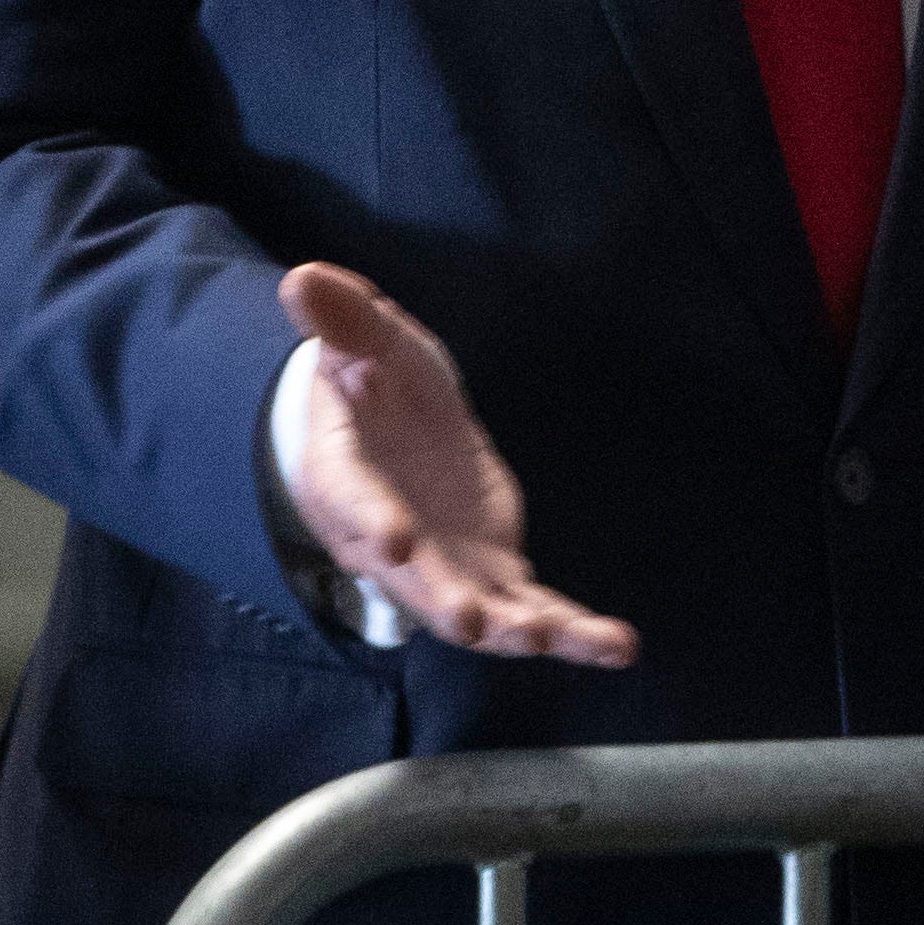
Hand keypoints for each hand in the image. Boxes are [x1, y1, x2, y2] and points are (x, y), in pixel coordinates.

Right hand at [278, 262, 638, 668]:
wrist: (389, 428)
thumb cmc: (370, 379)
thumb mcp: (364, 338)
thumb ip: (343, 318)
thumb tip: (303, 279)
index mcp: (346, 478)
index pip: (356, 502)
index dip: (374, 522)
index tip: (397, 539)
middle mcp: (389, 541)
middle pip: (416, 580)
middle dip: (446, 601)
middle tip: (473, 622)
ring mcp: (445, 567)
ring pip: (479, 611)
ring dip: (516, 630)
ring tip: (558, 639)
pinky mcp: (493, 575)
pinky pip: (532, 610)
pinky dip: (574, 632)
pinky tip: (619, 646)